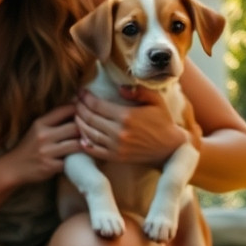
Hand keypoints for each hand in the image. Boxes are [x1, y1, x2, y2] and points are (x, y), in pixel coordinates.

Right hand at [0, 104, 80, 184]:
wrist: (14, 167)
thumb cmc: (29, 147)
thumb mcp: (36, 128)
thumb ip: (54, 120)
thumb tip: (77, 108)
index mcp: (40, 123)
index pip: (65, 110)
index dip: (79, 109)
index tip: (86, 112)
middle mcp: (43, 135)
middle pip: (75, 127)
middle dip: (85, 129)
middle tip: (93, 132)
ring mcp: (47, 152)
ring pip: (77, 144)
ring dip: (84, 145)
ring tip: (88, 145)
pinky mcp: (50, 166)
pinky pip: (71, 161)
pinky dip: (77, 160)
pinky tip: (80, 158)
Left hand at [75, 88, 199, 165]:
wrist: (170, 148)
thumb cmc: (163, 122)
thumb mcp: (155, 101)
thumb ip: (138, 91)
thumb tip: (120, 87)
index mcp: (126, 116)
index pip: (97, 105)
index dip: (85, 98)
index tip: (80, 92)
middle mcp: (118, 132)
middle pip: (90, 118)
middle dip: (79, 108)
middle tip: (75, 102)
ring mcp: (116, 146)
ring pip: (89, 133)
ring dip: (79, 123)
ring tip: (76, 115)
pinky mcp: (116, 157)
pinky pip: (94, 150)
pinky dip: (84, 142)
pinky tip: (80, 135)